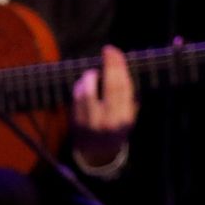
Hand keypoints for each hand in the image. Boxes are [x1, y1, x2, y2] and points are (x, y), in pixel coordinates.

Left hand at [70, 45, 137, 168]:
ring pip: (88, 92)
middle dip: (110, 66)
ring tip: (94, 72)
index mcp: (124, 118)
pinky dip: (80, 87)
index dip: (119, 68)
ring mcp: (89, 122)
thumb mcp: (130, 116)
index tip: (116, 52)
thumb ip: (128, 97)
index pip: (123, 88)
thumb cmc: (117, 128)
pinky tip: (85, 84)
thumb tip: (123, 69)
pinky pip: (76, 99)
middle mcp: (107, 120)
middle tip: (108, 50)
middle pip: (109, 87)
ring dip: (90, 77)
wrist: (98, 153)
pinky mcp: (75, 123)